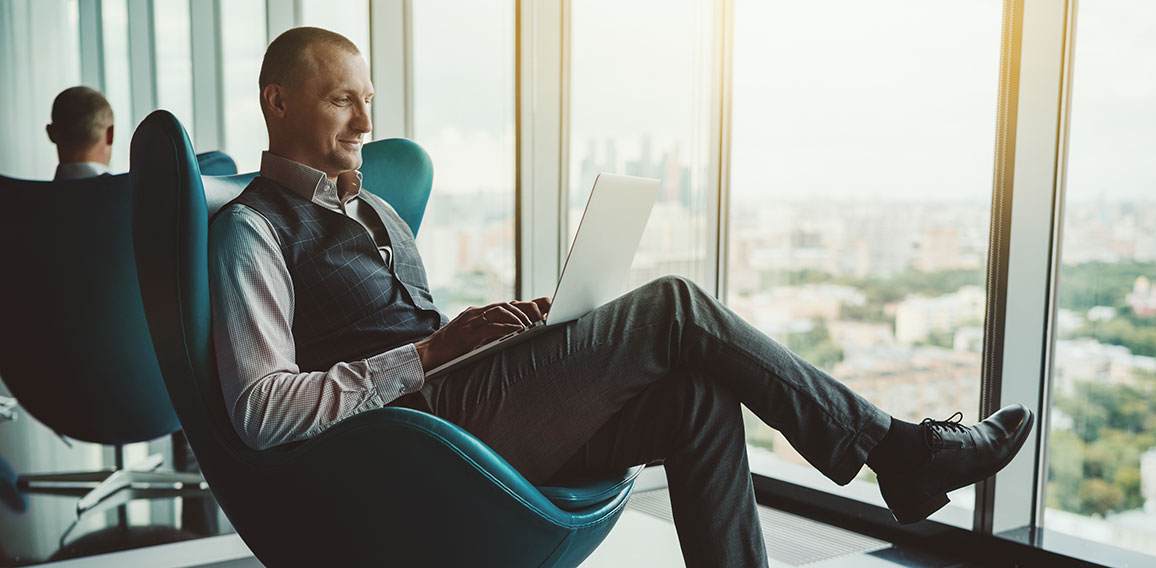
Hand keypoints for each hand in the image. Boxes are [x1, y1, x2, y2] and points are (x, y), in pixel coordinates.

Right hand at [415, 297, 550, 370]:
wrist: (427, 354)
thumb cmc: (447, 349)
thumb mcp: (468, 337)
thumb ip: (482, 334)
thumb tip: (502, 338)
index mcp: (473, 313)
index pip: (500, 305)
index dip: (516, 309)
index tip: (529, 317)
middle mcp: (473, 314)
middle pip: (503, 305)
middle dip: (521, 312)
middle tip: (534, 321)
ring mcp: (470, 322)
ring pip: (499, 312)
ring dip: (517, 318)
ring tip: (528, 326)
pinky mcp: (468, 334)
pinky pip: (492, 327)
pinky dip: (507, 328)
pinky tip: (517, 331)